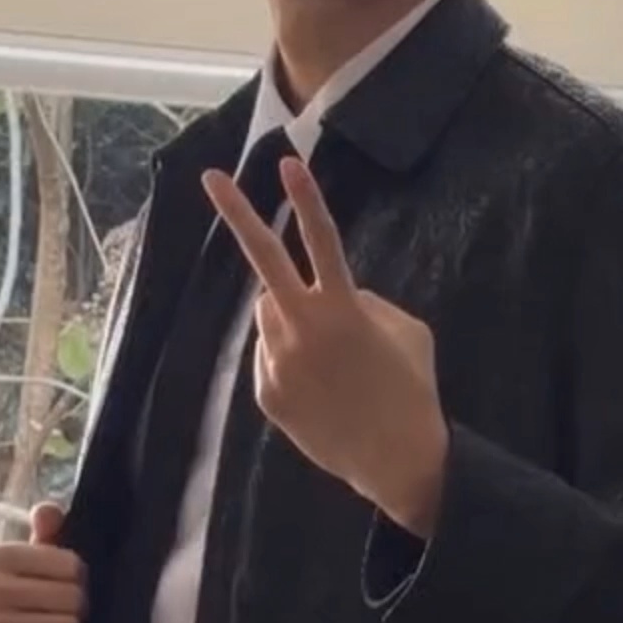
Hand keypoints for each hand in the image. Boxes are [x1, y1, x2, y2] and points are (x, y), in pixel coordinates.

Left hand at [203, 156, 449, 537]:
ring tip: (330, 357)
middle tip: (210, 178)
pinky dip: (291, 359)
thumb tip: (336, 296)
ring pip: (272, 315)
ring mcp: (279, 361)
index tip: (288, 163)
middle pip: (264, 260)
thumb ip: (368, 302)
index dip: (307, 199)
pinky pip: (272, 356)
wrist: (397, 459)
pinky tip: (322, 387)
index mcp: (344, 308)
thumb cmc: (411, 389)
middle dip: (237, 214)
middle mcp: (303, 329)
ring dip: (291, 317)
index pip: (322, 240)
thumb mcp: (407, 331)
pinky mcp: (267, 392)